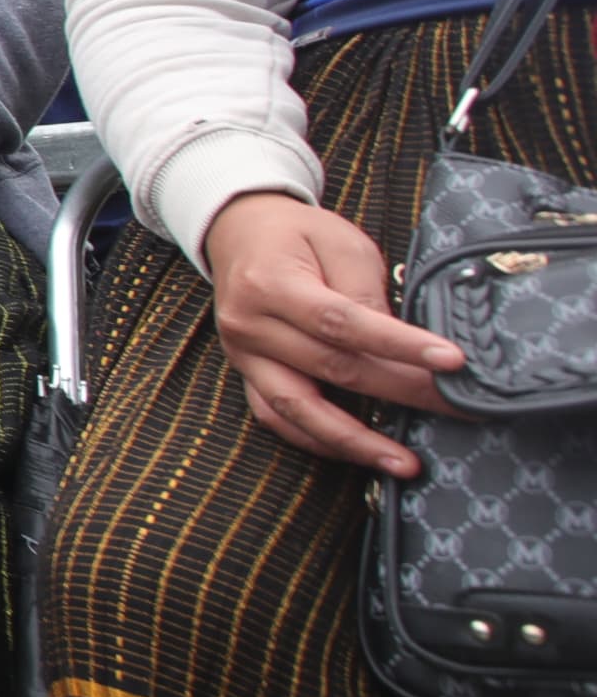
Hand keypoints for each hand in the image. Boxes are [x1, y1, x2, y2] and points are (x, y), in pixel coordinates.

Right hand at [203, 190, 456, 475]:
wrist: (239, 233)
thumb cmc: (297, 234)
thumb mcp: (340, 243)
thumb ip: (366, 293)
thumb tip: (404, 344)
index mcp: (271, 284)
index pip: (342, 322)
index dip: (399, 344)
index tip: (451, 361)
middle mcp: (250, 325)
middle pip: (332, 368)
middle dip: (401, 392)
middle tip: (458, 408)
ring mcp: (244, 356)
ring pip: (299, 409)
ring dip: (356, 441)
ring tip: (403, 463)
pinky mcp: (247, 374)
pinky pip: (278, 418)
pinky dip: (319, 440)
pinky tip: (358, 453)